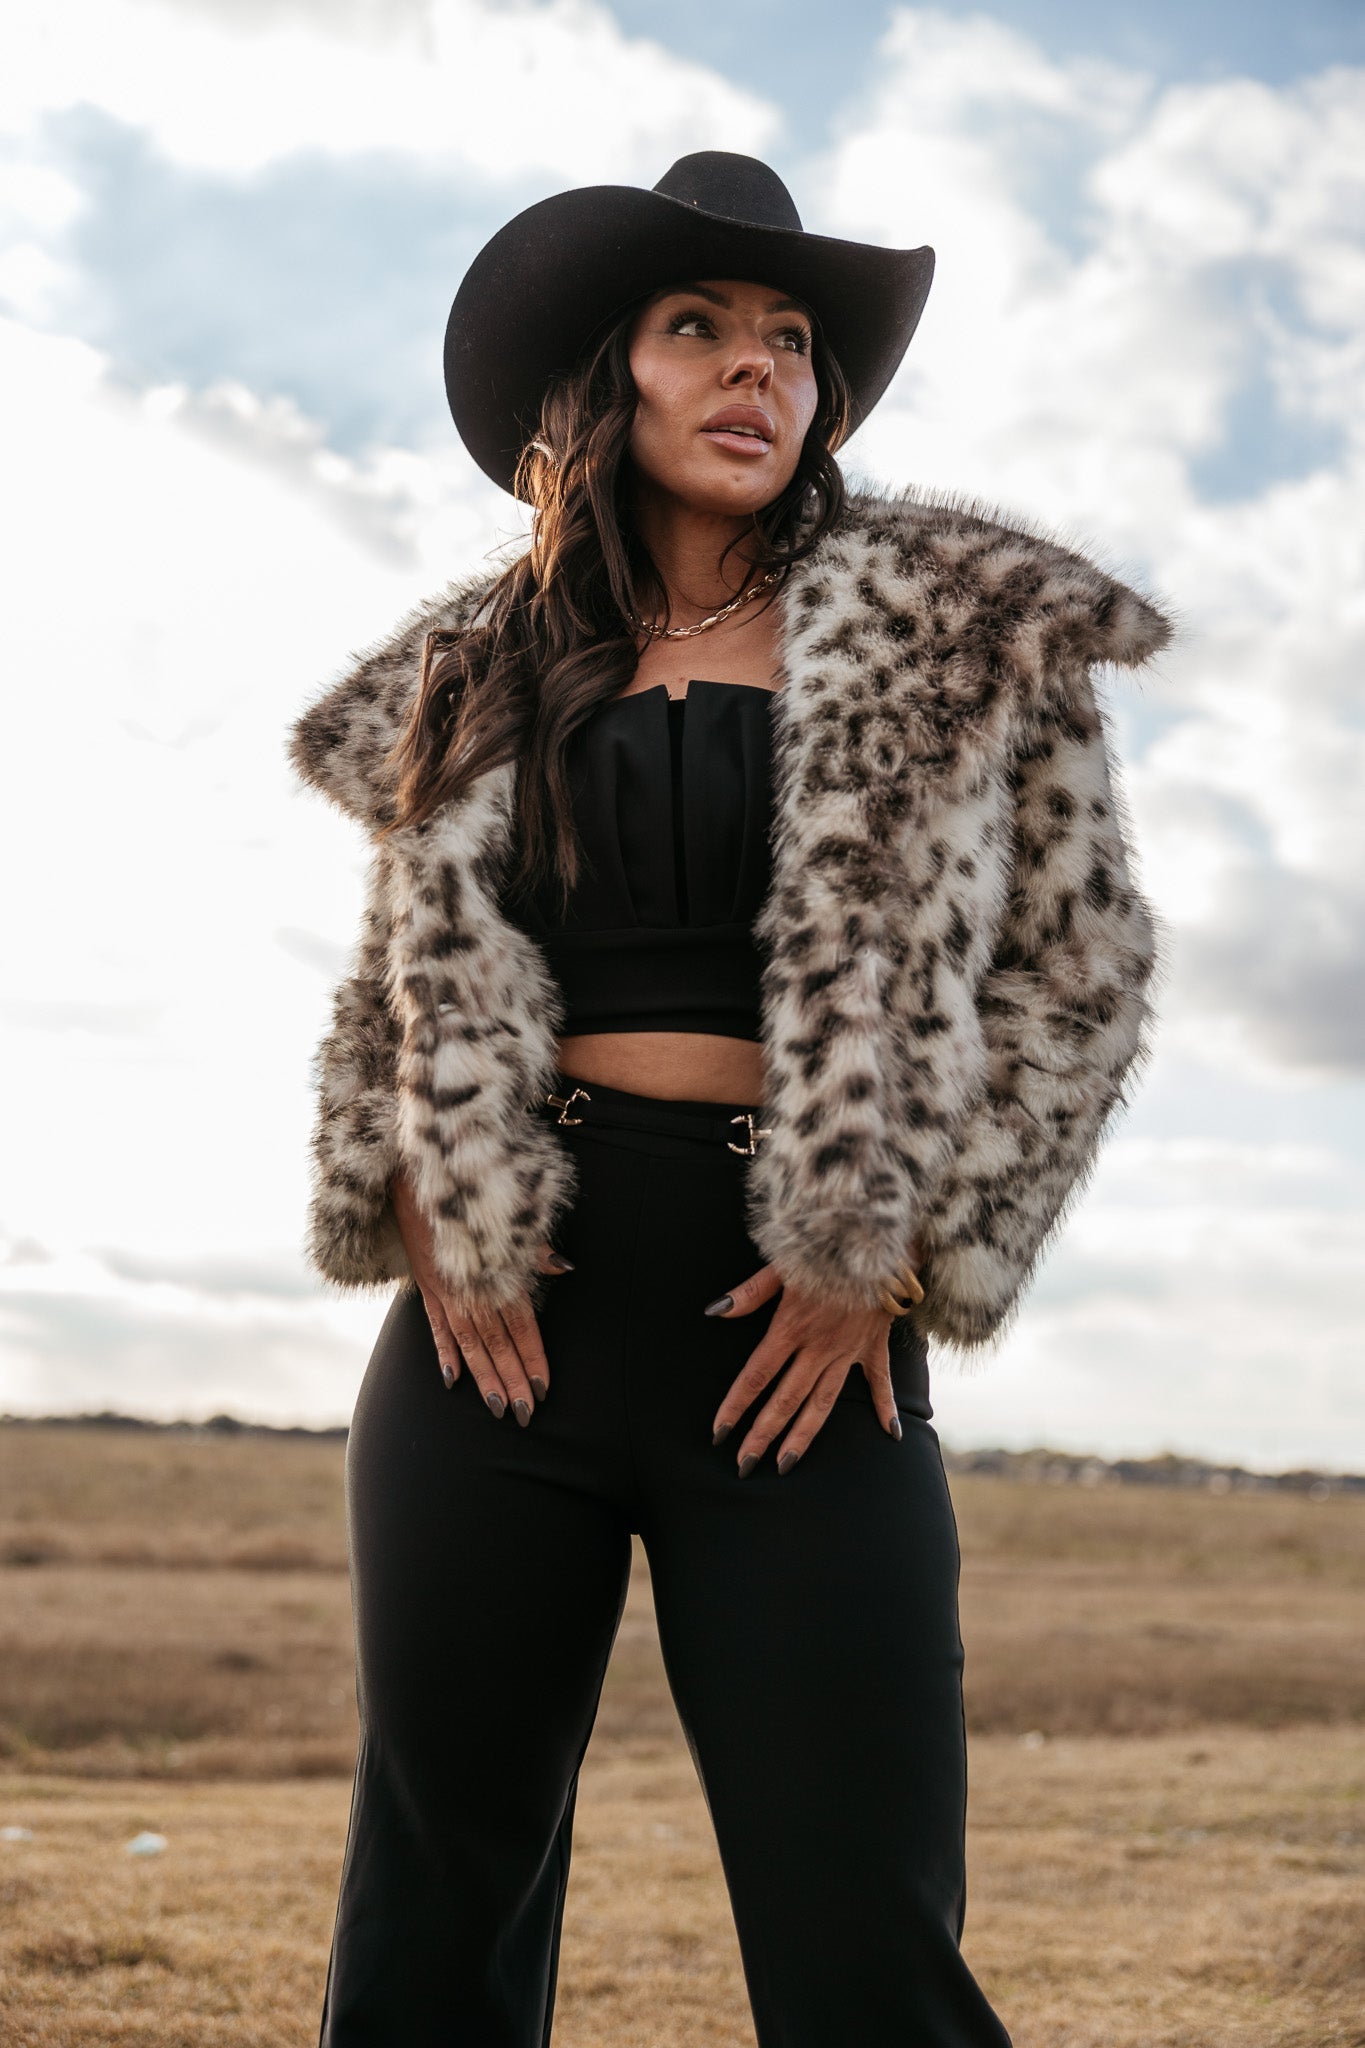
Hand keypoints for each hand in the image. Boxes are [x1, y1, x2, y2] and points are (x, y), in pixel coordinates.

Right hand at [391, 1171, 571, 1424]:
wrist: (414, 1176)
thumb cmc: (471, 1193)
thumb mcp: (507, 1215)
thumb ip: (534, 1249)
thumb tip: (566, 1268)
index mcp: (496, 1273)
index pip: (521, 1327)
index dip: (533, 1359)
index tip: (544, 1388)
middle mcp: (471, 1290)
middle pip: (497, 1344)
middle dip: (512, 1381)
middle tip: (525, 1415)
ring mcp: (446, 1292)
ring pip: (469, 1344)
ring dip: (484, 1378)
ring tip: (498, 1408)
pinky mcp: (426, 1287)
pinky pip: (437, 1328)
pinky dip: (445, 1354)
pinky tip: (453, 1380)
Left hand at [705, 1262, 902, 1475]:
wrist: (880, 1236)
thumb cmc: (827, 1245)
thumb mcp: (784, 1263)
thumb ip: (749, 1292)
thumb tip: (714, 1311)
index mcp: (791, 1327)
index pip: (755, 1376)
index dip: (735, 1406)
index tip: (718, 1433)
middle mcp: (818, 1346)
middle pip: (785, 1399)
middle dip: (762, 1435)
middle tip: (744, 1466)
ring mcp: (848, 1350)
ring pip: (822, 1403)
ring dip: (802, 1436)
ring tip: (784, 1465)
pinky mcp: (873, 1345)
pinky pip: (879, 1382)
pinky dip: (885, 1407)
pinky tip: (889, 1435)